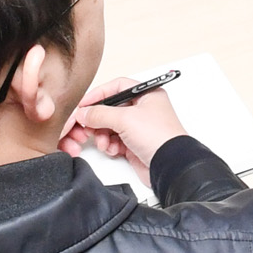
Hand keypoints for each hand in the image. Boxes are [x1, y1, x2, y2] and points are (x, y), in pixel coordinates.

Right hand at [65, 78, 190, 169]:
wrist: (169, 165)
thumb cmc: (158, 137)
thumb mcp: (125, 119)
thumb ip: (100, 113)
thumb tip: (83, 112)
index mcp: (146, 94)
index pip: (117, 87)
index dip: (98, 94)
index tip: (83, 105)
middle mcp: (143, 109)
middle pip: (111, 108)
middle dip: (97, 119)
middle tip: (86, 127)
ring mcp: (139, 127)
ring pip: (110, 126)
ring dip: (102, 134)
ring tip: (102, 142)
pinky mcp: (134, 144)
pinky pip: (114, 140)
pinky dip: (109, 145)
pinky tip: (112, 149)